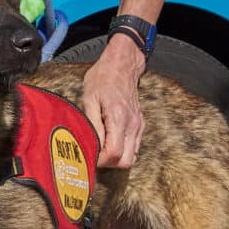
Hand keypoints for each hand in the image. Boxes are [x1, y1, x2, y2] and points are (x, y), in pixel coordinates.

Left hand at [81, 39, 146, 168]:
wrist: (122, 65)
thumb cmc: (103, 79)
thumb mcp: (89, 99)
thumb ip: (92, 124)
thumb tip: (90, 146)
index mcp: (118, 117)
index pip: (114, 153)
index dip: (100, 160)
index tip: (89, 156)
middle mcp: (132, 124)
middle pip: (126, 161)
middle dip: (109, 163)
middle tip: (94, 155)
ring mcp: (138, 126)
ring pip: (132, 157)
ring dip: (116, 159)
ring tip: (100, 150)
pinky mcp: (140, 125)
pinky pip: (134, 147)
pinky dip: (123, 151)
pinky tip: (109, 143)